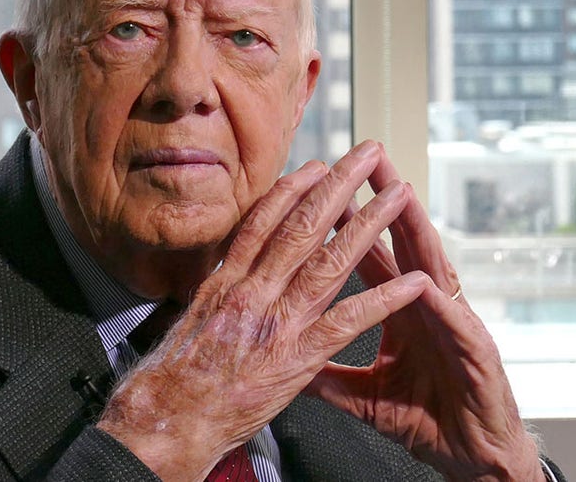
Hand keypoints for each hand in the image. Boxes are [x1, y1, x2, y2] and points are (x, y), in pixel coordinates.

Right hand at [97, 140, 432, 479]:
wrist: (164, 421)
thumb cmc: (170, 380)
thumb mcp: (189, 319)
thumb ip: (218, 293)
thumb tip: (229, 272)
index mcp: (225, 282)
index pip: (263, 221)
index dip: (294, 188)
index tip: (318, 166)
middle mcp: (251, 292)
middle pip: (301, 226)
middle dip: (339, 185)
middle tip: (367, 154)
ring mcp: (276, 323)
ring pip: (330, 262)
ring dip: (369, 225)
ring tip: (397, 197)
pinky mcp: (297, 359)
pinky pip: (348, 322)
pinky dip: (382, 300)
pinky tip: (411, 284)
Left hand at [304, 150, 543, 481]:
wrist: (473, 458)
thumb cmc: (427, 420)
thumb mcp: (364, 396)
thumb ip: (326, 372)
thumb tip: (283, 360)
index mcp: (402, 312)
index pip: (371, 256)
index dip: (349, 223)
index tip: (323, 188)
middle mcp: (429, 308)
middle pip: (403, 245)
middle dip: (385, 201)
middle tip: (366, 160)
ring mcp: (454, 325)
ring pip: (433, 268)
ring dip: (416, 232)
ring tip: (400, 196)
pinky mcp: (476, 354)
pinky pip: (456, 324)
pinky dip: (440, 303)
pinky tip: (426, 283)